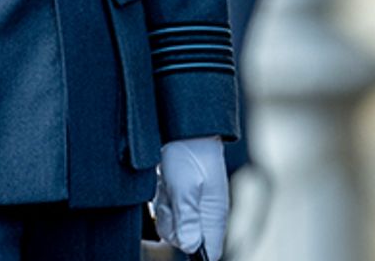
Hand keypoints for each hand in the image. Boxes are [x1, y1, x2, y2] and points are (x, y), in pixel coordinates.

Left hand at [154, 135, 227, 259]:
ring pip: (172, 226)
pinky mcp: (180, 197)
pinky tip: (163, 184)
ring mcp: (191, 205)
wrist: (181, 125)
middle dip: (171, 225)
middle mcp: (204, 213)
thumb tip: (192, 247)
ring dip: (164, 210)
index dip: (194, 251)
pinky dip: (160, 200)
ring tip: (167, 187)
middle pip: (184, 241)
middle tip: (171, 200)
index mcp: (214, 214)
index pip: (210, 252)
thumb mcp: (186, 186)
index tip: (181, 233)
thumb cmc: (189, 152)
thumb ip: (188, 218)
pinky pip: (166, 211)